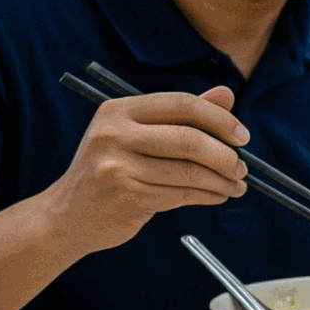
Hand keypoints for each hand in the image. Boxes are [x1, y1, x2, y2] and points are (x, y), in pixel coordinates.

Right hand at [45, 86, 248, 253]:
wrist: (66, 216)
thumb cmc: (109, 171)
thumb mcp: (136, 135)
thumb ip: (180, 115)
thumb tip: (227, 93)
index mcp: (117, 111)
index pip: (182, 104)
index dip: (220, 119)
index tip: (242, 136)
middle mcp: (113, 134)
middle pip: (190, 139)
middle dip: (226, 155)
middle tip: (242, 167)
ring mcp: (116, 166)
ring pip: (189, 171)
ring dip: (222, 181)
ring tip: (236, 185)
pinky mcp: (126, 196)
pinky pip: (181, 194)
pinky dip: (208, 195)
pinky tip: (218, 195)